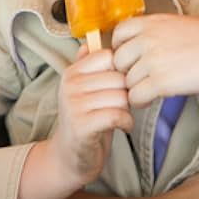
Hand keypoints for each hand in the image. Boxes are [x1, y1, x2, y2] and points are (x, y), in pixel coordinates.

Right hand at [50, 45, 133, 187]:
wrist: (70, 156)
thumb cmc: (85, 119)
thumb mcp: (85, 89)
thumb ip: (87, 65)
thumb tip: (90, 41)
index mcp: (72, 72)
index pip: (110, 56)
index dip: (123, 70)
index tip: (122, 84)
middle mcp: (70, 85)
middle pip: (119, 77)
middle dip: (128, 92)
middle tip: (124, 104)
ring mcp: (74, 105)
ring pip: (121, 96)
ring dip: (128, 109)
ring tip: (122, 115)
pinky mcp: (82, 126)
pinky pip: (117, 115)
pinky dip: (126, 122)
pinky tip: (123, 126)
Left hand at [111, 14, 198, 107]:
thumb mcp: (176, 24)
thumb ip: (154, 31)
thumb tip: (135, 43)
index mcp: (152, 22)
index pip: (118, 33)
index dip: (122, 48)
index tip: (132, 58)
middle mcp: (148, 38)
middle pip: (118, 60)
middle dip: (127, 71)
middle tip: (141, 77)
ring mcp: (152, 60)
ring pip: (126, 81)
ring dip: (136, 87)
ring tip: (151, 88)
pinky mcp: (160, 82)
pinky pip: (135, 96)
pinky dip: (141, 101)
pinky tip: (152, 98)